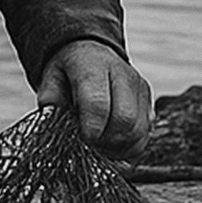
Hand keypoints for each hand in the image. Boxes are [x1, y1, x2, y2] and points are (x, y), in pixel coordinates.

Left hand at [39, 38, 153, 154]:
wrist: (94, 55)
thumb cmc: (70, 72)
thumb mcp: (51, 80)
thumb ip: (51, 101)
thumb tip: (54, 122)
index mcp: (94, 66)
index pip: (98, 104)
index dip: (89, 130)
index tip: (80, 138)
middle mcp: (124, 75)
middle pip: (125, 120)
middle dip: (105, 141)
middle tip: (89, 143)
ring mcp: (140, 90)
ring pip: (138, 132)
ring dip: (117, 147)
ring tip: (99, 143)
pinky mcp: (149, 104)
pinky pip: (145, 137)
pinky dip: (128, 147)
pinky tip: (112, 142)